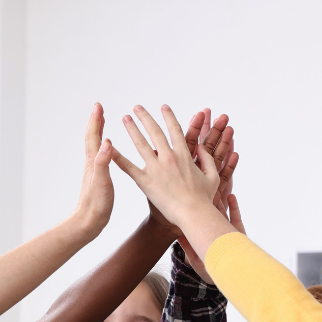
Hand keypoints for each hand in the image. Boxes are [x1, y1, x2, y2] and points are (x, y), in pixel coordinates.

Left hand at [72, 102, 113, 237]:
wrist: (89, 222)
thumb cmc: (96, 205)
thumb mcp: (102, 182)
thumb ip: (103, 162)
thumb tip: (106, 142)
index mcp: (94, 162)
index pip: (93, 136)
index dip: (96, 121)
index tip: (98, 105)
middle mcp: (92, 164)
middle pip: (92, 138)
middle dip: (96, 122)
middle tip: (100, 109)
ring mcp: (94, 171)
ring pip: (96, 147)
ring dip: (99, 134)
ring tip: (103, 124)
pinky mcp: (97, 179)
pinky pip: (101, 158)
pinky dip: (104, 149)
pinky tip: (108, 151)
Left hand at [113, 105, 237, 257]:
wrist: (193, 214)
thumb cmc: (204, 199)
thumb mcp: (212, 176)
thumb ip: (207, 159)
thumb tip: (203, 147)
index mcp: (184, 155)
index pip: (175, 130)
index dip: (168, 117)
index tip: (163, 107)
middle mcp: (168, 158)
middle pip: (155, 132)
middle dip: (145, 117)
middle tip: (137, 108)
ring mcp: (156, 169)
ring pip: (140, 144)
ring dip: (132, 129)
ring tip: (125, 119)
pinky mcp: (145, 182)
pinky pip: (128, 167)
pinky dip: (118, 157)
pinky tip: (109, 148)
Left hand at [179, 193, 243, 283]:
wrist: (229, 275)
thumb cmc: (210, 269)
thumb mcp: (195, 257)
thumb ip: (188, 246)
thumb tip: (177, 234)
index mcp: (204, 234)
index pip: (198, 218)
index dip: (194, 207)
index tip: (188, 197)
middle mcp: (215, 230)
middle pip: (210, 210)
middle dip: (207, 199)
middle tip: (202, 187)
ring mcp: (227, 229)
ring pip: (222, 210)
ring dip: (220, 199)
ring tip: (215, 188)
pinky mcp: (238, 231)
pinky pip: (235, 216)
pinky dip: (234, 206)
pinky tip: (230, 196)